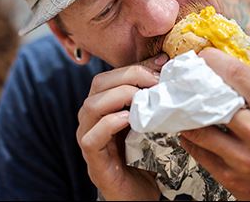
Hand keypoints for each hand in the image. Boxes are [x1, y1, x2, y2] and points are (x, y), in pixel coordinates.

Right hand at [76, 53, 167, 200]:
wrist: (140, 193)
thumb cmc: (144, 153)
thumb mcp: (147, 117)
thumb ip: (148, 92)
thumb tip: (162, 61)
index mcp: (102, 105)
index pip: (108, 76)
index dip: (132, 68)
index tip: (159, 68)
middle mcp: (90, 118)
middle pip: (98, 85)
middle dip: (127, 78)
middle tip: (154, 83)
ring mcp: (88, 139)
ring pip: (90, 107)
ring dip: (119, 97)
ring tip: (142, 100)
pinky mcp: (93, 160)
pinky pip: (91, 137)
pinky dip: (109, 124)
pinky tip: (128, 121)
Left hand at [180, 48, 249, 200]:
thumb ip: (249, 88)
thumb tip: (215, 63)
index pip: (237, 73)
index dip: (214, 60)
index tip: (203, 57)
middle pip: (210, 101)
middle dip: (192, 88)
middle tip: (184, 81)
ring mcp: (244, 159)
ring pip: (197, 128)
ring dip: (185, 115)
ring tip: (184, 107)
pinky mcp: (230, 177)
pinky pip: (196, 150)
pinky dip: (189, 137)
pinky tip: (191, 129)